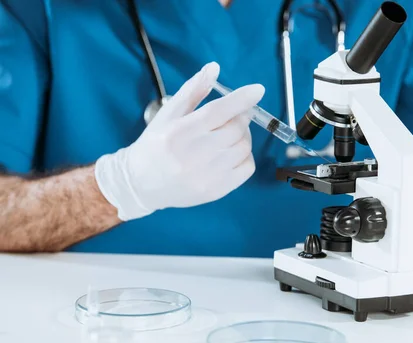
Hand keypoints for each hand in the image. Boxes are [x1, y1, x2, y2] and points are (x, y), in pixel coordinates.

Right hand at [95, 62, 264, 220]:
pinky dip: (245, 156)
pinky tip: (231, 153)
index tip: (258, 89)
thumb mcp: (168, 114)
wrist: (141, 184)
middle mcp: (194, 155)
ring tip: (229, 135)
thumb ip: (192, 91)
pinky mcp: (217, 191)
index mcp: (180, 132)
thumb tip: (214, 68)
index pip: (218, 111)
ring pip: (244, 148)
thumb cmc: (156, 144)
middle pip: (236, 129)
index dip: (241, 99)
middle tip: (234, 117)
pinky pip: (247, 168)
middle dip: (241, 118)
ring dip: (243, 137)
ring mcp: (207, 176)